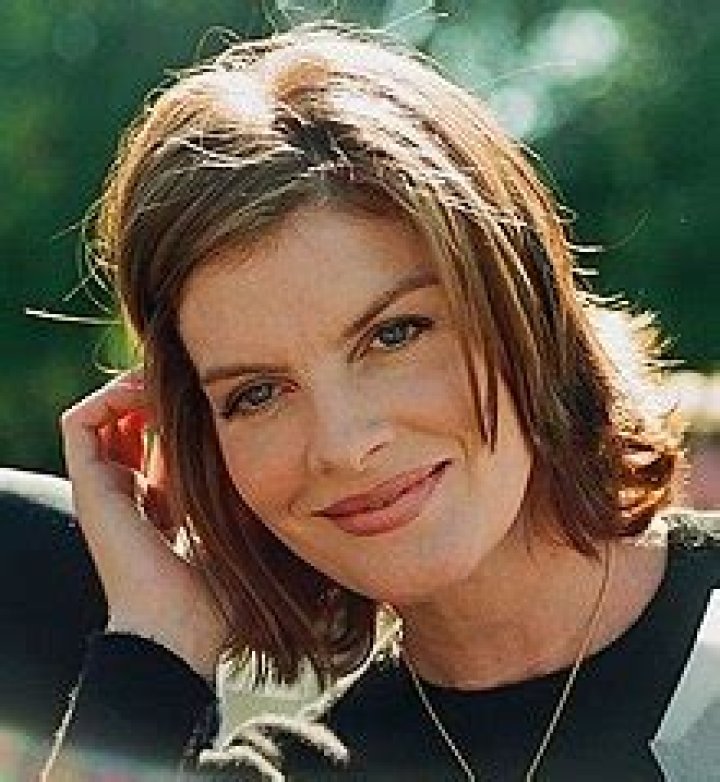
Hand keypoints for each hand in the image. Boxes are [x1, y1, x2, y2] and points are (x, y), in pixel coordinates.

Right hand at [60, 370, 228, 680]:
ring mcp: (104, 487)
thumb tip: (262, 442)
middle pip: (133, 421)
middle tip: (197, 384)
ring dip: (137, 389)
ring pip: (107, 414)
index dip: (185, 411)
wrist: (181, 628)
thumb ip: (237, 481)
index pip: (160, 439)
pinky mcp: (89, 485)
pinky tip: (151, 396)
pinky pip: (81, 421)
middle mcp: (127, 490)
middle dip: (162, 394)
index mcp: (158, 502)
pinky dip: (111, 397)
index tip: (220, 400)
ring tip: (173, 386)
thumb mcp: (237, 521)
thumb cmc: (220, 586)